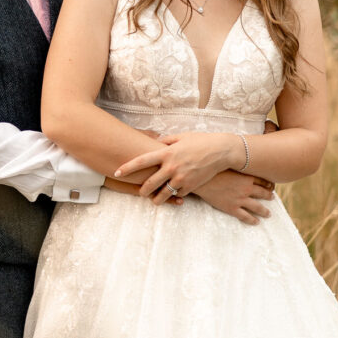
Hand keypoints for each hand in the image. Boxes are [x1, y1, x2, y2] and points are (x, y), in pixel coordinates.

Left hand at [114, 132, 239, 203]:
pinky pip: (178, 194)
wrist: (221, 151)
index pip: (141, 161)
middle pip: (149, 183)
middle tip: (139, 192)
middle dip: (141, 190)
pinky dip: (175, 195)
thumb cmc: (200, 141)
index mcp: (166, 153)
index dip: (127, 168)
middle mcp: (171, 167)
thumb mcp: (180, 137)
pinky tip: (173, 195)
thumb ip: (165, 141)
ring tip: (153, 200)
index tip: (117, 172)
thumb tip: (155, 143)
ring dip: (156, 199)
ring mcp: (181, 178)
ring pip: (163, 195)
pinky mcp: (191, 187)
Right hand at [193, 171, 273, 224]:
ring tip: (268, 214)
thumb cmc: (212, 170)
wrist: (200, 180)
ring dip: (264, 211)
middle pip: (263, 193)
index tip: (271, 186)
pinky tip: (256, 222)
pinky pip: (246, 216)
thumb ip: (236, 163)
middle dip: (269, 196)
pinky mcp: (232, 208)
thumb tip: (238, 157)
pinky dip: (252, 220)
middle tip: (272, 197)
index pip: (263, 181)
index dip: (268, 184)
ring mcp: (240, 199)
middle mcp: (246, 189)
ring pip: (257, 207)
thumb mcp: (226, 164)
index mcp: (246, 177)